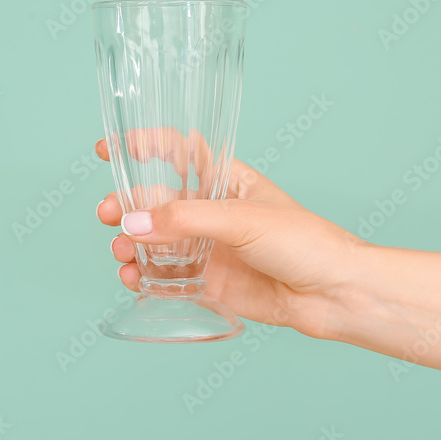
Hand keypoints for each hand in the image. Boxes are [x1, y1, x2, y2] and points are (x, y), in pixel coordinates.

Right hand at [93, 138, 369, 340]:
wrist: (334, 294)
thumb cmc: (306, 242)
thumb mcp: (242, 219)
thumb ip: (185, 219)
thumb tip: (134, 223)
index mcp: (227, 181)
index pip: (179, 152)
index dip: (144, 146)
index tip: (108, 148)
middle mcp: (214, 213)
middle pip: (157, 201)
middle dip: (127, 206)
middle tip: (107, 214)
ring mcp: (210, 249)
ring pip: (156, 241)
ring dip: (131, 244)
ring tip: (122, 254)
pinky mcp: (209, 283)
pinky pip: (166, 277)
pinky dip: (144, 278)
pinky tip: (134, 280)